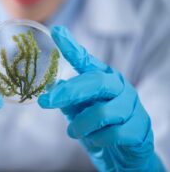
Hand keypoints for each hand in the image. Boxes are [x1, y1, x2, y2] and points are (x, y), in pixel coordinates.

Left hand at [38, 26, 164, 170]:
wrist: (124, 154)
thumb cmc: (99, 127)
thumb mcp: (80, 110)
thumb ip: (69, 99)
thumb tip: (52, 86)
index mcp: (103, 79)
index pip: (86, 60)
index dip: (71, 46)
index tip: (56, 31)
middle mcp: (119, 87)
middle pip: (95, 82)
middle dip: (67, 93)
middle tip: (45, 102)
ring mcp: (132, 107)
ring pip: (102, 113)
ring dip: (81, 125)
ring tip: (74, 132)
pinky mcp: (139, 129)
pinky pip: (112, 134)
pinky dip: (96, 140)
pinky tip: (95, 141)